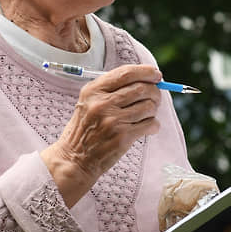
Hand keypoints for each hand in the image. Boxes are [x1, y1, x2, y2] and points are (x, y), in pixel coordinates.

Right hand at [41, 64, 162, 205]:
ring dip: (154, 110)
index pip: (126, 73)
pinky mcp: (122, 137)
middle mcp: (102, 103)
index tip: (156, 75)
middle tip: (155, 98)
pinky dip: (154, 125)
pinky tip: (148, 127)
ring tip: (148, 115)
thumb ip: (111, 89)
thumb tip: (145, 79)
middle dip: (154, 92)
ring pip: (149, 106)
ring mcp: (113, 120)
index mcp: (93, 91)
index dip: (146, 72)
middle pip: (142, 88)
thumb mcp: (88, 102)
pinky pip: (150, 124)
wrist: (73, 159)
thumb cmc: (84, 129)